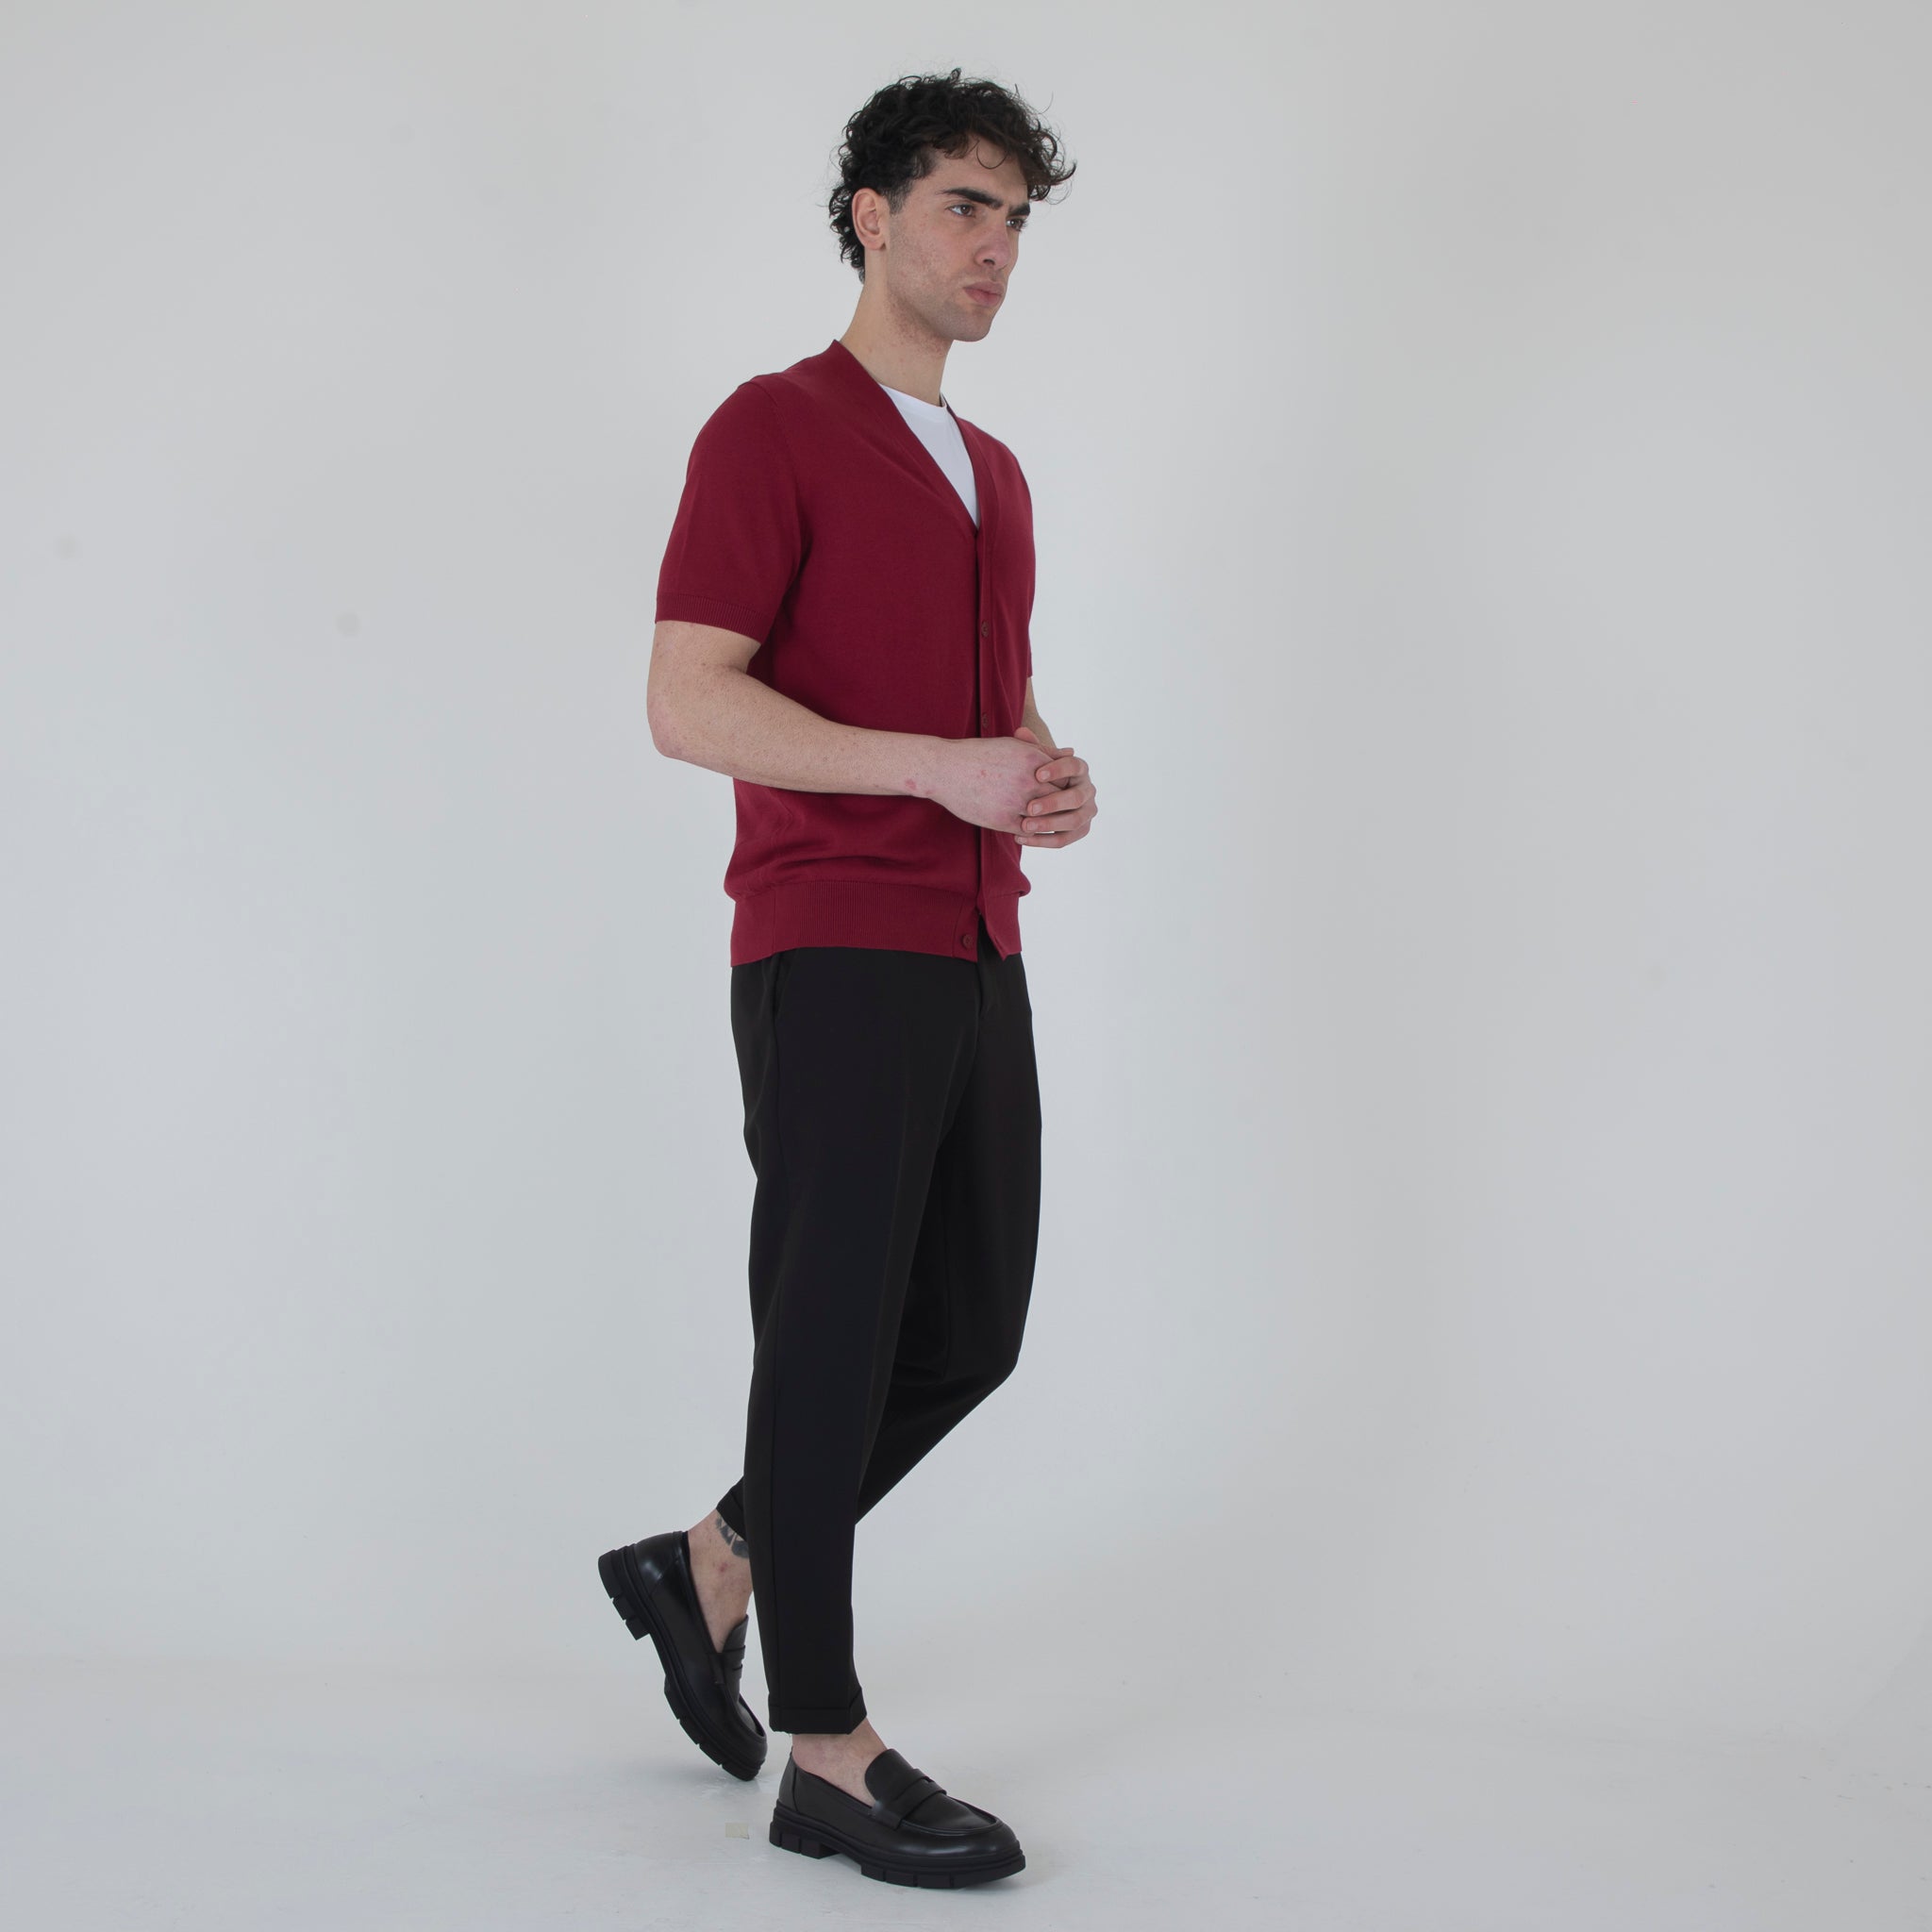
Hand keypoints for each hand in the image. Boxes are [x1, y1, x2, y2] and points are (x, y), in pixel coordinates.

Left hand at [1012, 725, 1096, 849]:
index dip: (1058, 769)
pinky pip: (1063, 840)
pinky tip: (1020, 838)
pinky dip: (1042, 841)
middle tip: (1029, 807)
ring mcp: (1087, 812)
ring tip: (1024, 825)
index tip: (1037, 774)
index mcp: (1080, 768)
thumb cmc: (1034, 771)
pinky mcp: (1080, 830)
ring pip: (1072, 822)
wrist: (1043, 792)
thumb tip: (1021, 732)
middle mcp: (1088, 790)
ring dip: (1048, 825)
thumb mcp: (1032, 758)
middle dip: (1053, 803)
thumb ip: (1028, 747)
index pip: (1074, 765)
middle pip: (1076, 798)